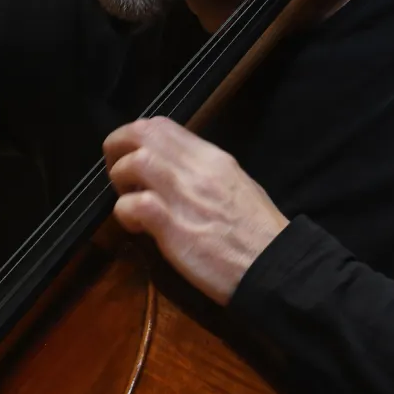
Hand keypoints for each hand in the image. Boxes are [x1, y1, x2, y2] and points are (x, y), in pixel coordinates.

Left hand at [103, 116, 288, 305]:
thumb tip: (172, 173)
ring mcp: (185, 196)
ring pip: (135, 162)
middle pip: (142, 133)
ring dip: (120, 180)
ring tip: (128, 200)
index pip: (162, 126)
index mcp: (212, 158)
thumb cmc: (256, 234)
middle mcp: (197, 169)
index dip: (135, 138)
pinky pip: (135, 205)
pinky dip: (124, 213)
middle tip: (119, 176)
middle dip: (118, 149)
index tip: (132, 158)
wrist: (275, 266)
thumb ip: (202, 176)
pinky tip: (135, 226)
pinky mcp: (175, 228)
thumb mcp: (235, 187)